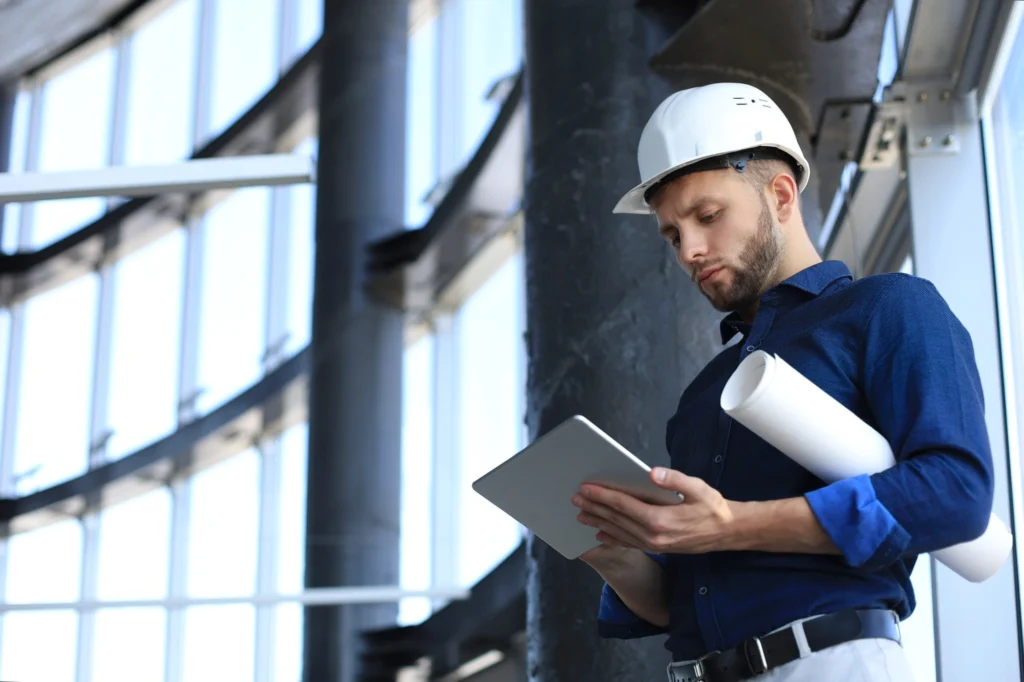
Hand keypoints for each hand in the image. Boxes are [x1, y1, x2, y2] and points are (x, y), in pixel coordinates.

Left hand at [572, 467, 736, 553]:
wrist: (727, 532)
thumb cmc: (712, 507)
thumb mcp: (698, 487)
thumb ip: (673, 479)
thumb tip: (651, 472)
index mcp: (660, 519)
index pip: (623, 505)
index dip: (602, 495)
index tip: (585, 488)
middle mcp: (653, 536)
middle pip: (616, 519)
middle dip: (594, 507)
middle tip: (575, 498)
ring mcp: (653, 545)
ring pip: (619, 532)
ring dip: (598, 522)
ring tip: (581, 514)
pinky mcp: (656, 548)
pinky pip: (628, 543)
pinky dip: (612, 537)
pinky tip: (600, 533)